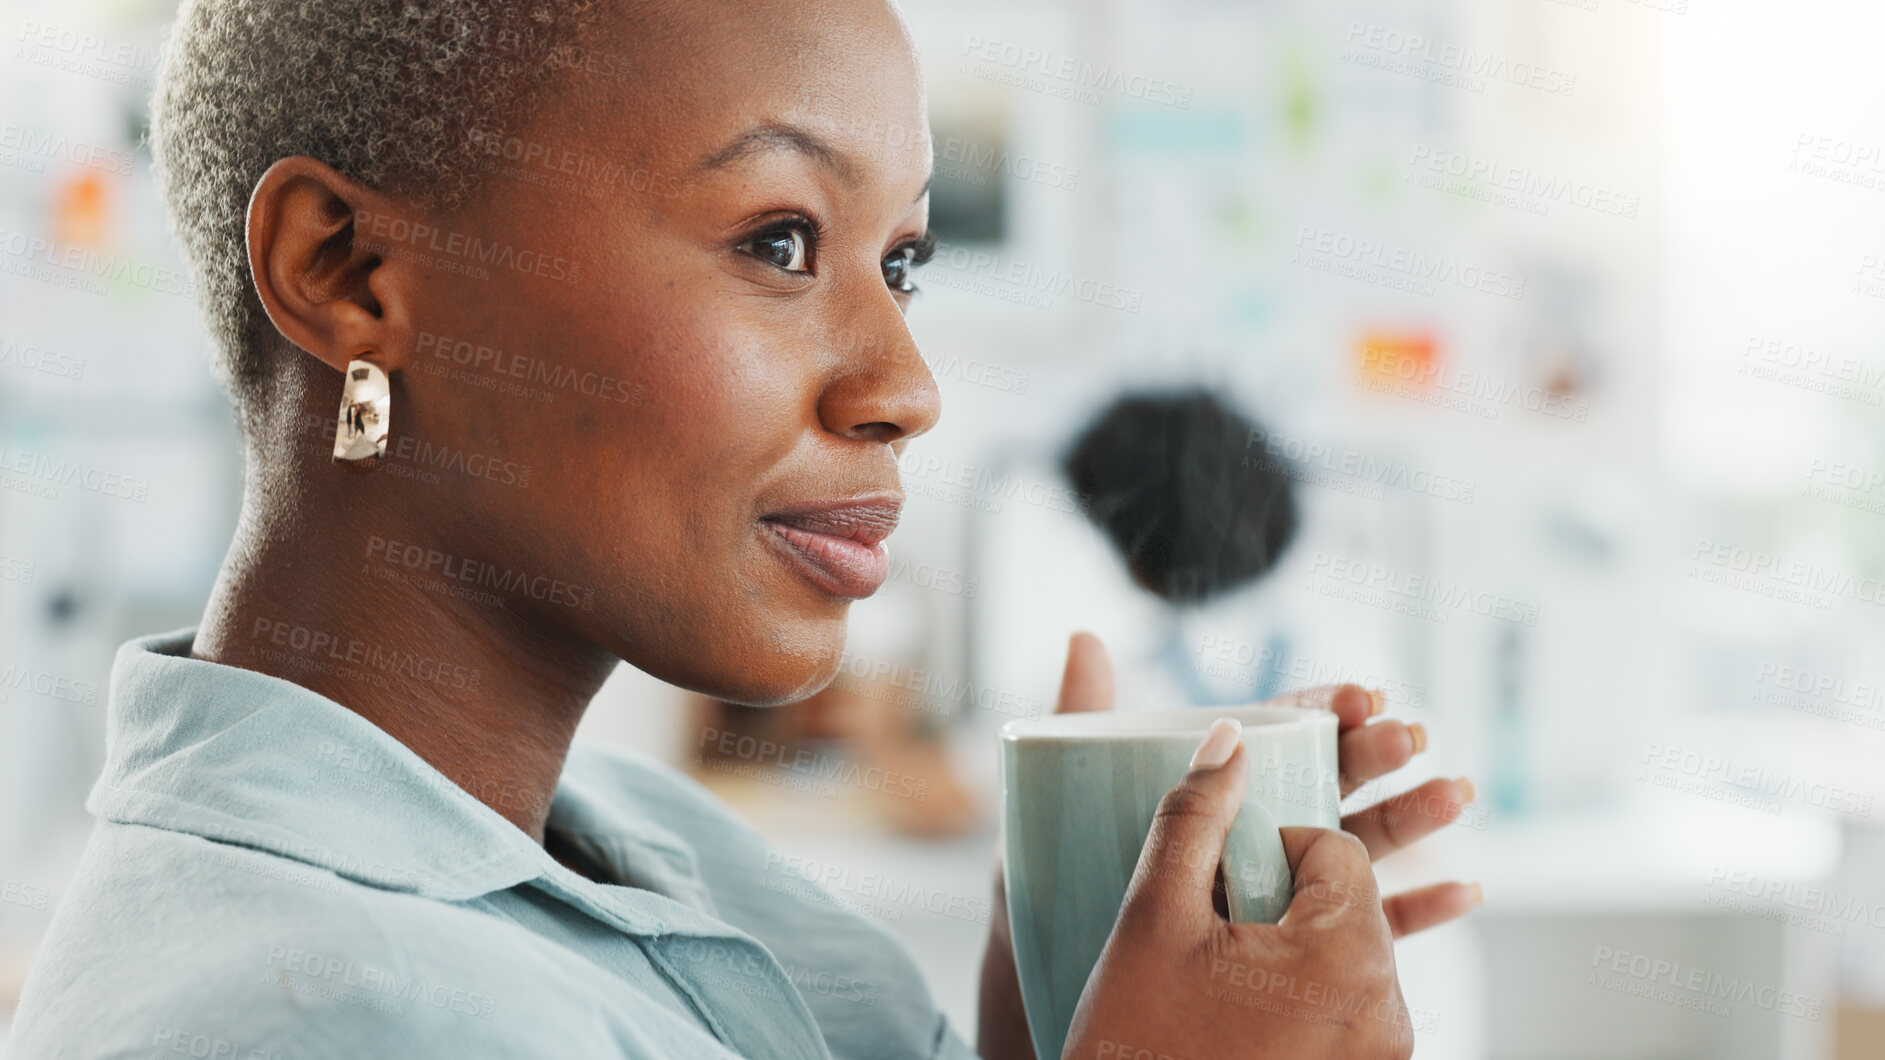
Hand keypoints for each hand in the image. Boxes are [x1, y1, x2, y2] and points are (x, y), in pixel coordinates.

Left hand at [976, 634, 1477, 1058]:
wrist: (1047, 996)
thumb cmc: (1045, 902)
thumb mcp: (1053, 805)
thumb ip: (1078, 720)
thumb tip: (1085, 638)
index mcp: (1207, 792)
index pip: (1277, 737)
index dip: (1320, 711)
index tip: (1357, 695)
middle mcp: (1250, 836)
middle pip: (1327, 783)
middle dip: (1373, 754)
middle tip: (1405, 733)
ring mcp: (1274, 895)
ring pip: (1359, 848)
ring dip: (1411, 818)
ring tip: (1451, 793)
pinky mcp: (1290, 956)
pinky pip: (1367, 935)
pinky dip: (1419, 912)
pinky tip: (1463, 890)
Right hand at [1063, 723, 1413, 1058]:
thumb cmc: (1135, 1046)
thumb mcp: (1152, 917)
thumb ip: (1193, 815)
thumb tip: (1231, 737)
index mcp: (1349, 959)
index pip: (1337, 848)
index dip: (1271, 845)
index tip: (1218, 874)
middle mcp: (1387, 1014)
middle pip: (1348, 902)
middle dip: (1284, 893)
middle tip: (1216, 918)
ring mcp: (1378, 1059)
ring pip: (1345, 956)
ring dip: (1292, 941)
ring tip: (1222, 970)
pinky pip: (1348, 1009)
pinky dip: (1307, 992)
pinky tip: (1261, 996)